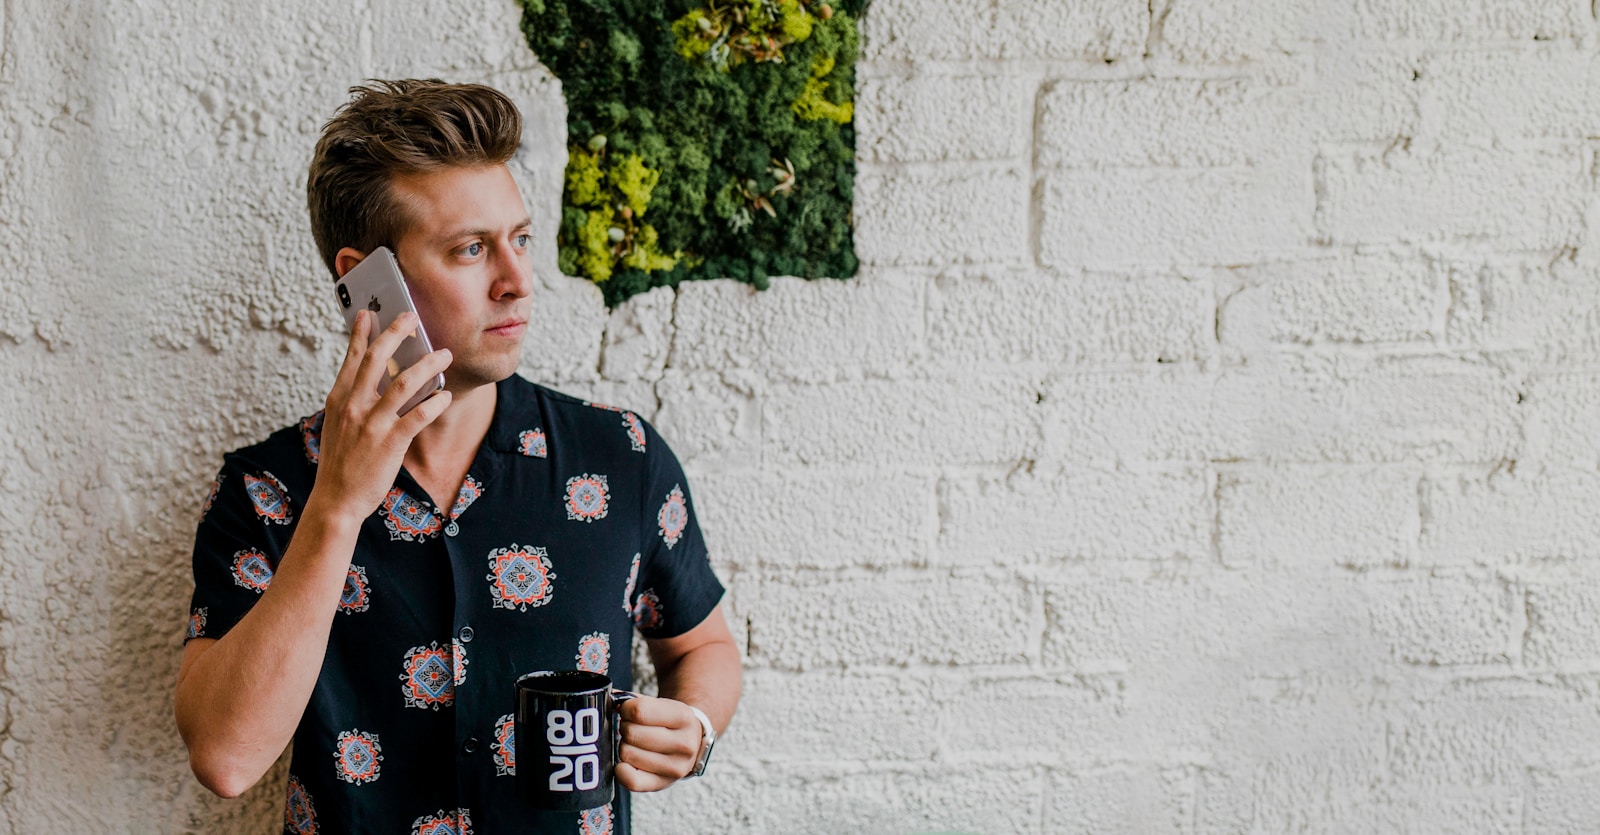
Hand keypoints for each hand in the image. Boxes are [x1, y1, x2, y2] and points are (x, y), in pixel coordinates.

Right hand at [309, 310, 452, 521]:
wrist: (336, 500)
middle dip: (396, 334)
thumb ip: (353, 401)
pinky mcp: (390, 442)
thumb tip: (372, 379)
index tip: (371, 313)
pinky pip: (419, 416)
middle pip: (377, 360)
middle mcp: (353, 407)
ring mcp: (372, 424)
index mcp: (339, 400)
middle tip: (413, 318)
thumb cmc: (341, 463)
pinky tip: (446, 396)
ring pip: (403, 383)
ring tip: (444, 355)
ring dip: (427, 365)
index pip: (352, 359)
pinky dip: (435, 403)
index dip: (363, 334)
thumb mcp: (338, 425)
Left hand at [615, 696, 701, 791]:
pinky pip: (631, 781)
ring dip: (624, 746)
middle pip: (631, 733)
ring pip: (627, 754)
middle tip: (632, 728)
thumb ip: (634, 701)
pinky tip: (625, 762)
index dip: (625, 709)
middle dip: (625, 728)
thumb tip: (607, 700)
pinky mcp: (662, 784)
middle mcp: (684, 744)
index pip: (639, 711)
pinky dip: (621, 770)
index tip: (627, 711)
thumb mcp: (660, 704)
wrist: (690, 743)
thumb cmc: (668, 722)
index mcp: (683, 716)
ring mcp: (675, 767)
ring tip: (634, 744)